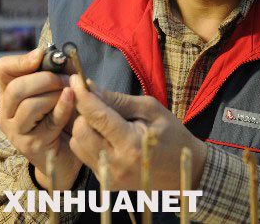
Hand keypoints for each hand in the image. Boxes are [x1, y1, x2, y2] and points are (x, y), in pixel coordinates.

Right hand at [0, 48, 82, 189]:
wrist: (66, 153)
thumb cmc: (63, 115)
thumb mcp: (60, 87)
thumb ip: (60, 71)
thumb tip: (64, 57)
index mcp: (10, 93)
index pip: (3, 69)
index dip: (21, 60)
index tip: (41, 56)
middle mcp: (7, 112)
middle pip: (15, 88)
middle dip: (45, 78)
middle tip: (65, 79)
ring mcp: (17, 131)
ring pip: (29, 106)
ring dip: (55, 95)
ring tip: (70, 93)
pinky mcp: (33, 146)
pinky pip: (49, 121)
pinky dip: (63, 106)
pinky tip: (72, 98)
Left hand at [69, 74, 207, 190]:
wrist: (183, 170)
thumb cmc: (171, 134)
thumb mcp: (150, 109)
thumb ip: (118, 100)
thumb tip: (90, 88)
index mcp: (131, 144)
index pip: (96, 116)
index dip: (83, 95)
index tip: (76, 78)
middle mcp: (116, 163)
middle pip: (80, 130)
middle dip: (84, 111)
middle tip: (96, 101)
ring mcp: (109, 176)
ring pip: (77, 143)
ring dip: (84, 125)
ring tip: (104, 119)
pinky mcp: (105, 181)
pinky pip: (84, 154)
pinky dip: (89, 139)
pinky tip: (105, 133)